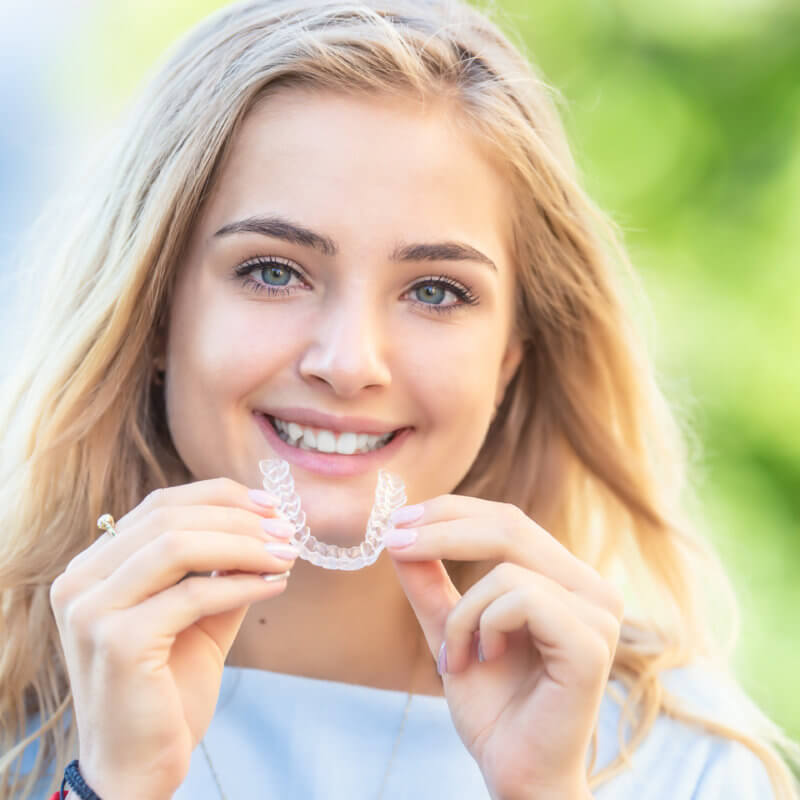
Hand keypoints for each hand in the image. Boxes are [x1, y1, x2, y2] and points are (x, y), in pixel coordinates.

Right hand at [50, 478, 296, 799]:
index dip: (221, 496)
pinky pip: (194, 594)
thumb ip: (221, 569)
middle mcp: (80, 581)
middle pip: (170, 518)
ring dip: (245, 545)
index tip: (272, 505)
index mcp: (93, 567)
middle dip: (240, 519)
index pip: (160, 505)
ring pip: (179, 546)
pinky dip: (242, 583)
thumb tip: (268, 527)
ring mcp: (92, 610)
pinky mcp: (117, 641)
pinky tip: (276, 586)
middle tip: (288, 531)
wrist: (139, 765)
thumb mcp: (198, 615)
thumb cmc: (168, 688)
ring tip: (287, 555)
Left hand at [386, 496, 621, 799]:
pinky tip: (485, 659)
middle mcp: (591, 587)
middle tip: (394, 542)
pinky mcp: (592, 643)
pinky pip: (521, 599)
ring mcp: (599, 614)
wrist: (516, 772)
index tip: (398, 520)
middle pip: (510, 525)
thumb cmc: (493, 706)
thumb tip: (399, 533)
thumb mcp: (450, 629)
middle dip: (441, 530)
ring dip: (462, 613)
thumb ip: (430, 583)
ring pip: (506, 568)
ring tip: (455, 656)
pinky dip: (483, 626)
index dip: (451, 511)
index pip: (508, 520)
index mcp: (565, 578)